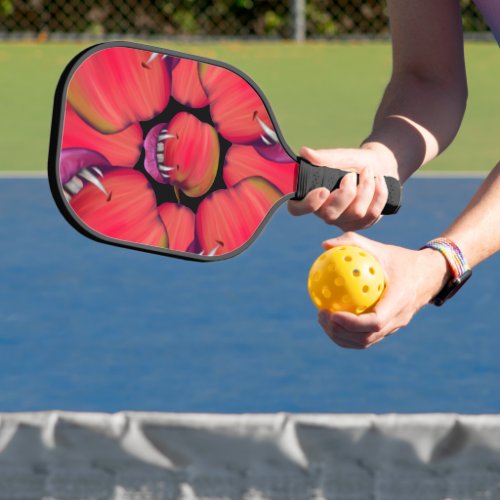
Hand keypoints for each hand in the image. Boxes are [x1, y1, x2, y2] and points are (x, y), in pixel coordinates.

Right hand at [288, 145, 397, 230]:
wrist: (379, 166)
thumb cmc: (354, 162)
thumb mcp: (341, 156)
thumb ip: (324, 157)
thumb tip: (305, 152)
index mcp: (312, 196)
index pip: (297, 209)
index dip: (308, 204)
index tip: (323, 190)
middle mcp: (324, 212)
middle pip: (330, 215)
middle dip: (346, 193)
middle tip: (351, 174)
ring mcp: (343, 221)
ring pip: (356, 213)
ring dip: (366, 187)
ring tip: (368, 172)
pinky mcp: (362, 224)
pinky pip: (372, 214)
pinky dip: (379, 193)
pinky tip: (379, 181)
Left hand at [316, 232, 450, 348]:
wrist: (429, 275)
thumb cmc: (401, 259)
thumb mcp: (380, 248)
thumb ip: (353, 243)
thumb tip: (324, 245)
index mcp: (399, 301)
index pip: (375, 322)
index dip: (352, 323)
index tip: (332, 313)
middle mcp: (398, 319)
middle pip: (366, 338)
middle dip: (340, 332)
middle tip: (321, 315)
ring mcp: (394, 327)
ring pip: (365, 342)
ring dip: (341, 336)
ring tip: (322, 319)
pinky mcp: (389, 329)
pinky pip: (366, 337)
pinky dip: (347, 334)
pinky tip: (331, 319)